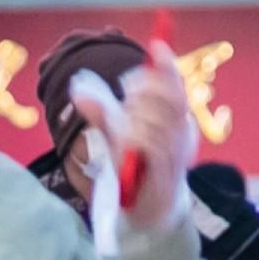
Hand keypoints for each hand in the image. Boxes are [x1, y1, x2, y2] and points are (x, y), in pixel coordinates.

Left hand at [106, 53, 196, 247]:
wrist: (147, 212)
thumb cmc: (133, 168)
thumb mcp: (115, 136)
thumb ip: (101, 112)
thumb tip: (78, 87)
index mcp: (173, 120)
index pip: (176, 87)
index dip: (168, 66)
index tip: (157, 47)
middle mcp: (180, 134)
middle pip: (171, 100)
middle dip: (147, 92)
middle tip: (129, 95)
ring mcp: (176, 154)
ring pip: (161, 122)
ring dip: (141, 117)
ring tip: (127, 125)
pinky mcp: (167, 175)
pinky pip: (156, 149)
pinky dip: (141, 139)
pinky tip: (131, 139)